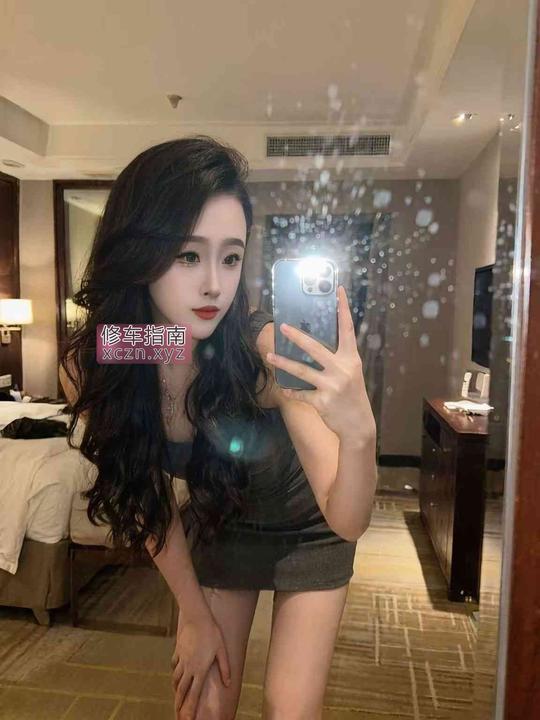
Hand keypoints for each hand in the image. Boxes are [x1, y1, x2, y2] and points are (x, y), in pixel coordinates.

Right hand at [171, 608, 230, 718]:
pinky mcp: (178, 652)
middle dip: (179, 705)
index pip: (194, 694)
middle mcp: (189, 668)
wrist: (197, 618)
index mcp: (200, 670)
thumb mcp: (222, 650)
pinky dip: (174, 674)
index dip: (190, 709)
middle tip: (178, 715)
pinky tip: (175, 676)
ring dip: (176, 691)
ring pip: (176, 679)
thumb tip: (228, 683)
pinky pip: (174, 666)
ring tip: (176, 698)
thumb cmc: (212, 633)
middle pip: (181, 690)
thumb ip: (225, 668)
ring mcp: (182, 660)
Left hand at [266, 285, 375, 440]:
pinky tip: (283, 388)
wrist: (358, 425)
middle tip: (282, 326)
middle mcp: (342, 370)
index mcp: (351, 359)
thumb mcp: (351, 373)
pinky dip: (291, 391)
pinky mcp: (322, 402)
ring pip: (302, 371)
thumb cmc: (352, 395)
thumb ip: (337, 358)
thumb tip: (313, 343)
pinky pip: (301, 394)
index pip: (347, 329)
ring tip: (269, 355)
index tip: (339, 291)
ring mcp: (331, 386)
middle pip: (315, 348)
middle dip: (297, 336)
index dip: (343, 309)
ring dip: (283, 363)